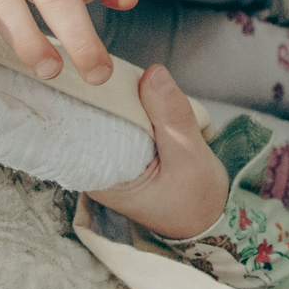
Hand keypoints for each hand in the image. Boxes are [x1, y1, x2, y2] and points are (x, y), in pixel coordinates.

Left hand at [92, 66, 229, 237]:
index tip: (98, 73)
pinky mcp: (123, 150)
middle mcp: (95, 168)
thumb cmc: (196, 199)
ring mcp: (108, 159)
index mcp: (99, 178)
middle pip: (90, 118)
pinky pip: (120, 120)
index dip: (88, 97)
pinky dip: (130, 105)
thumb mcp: (189, 156)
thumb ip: (171, 115)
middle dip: (104, 93)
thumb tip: (153, 73)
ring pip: (106, 115)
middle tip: (116, 70)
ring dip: (119, 97)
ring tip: (127, 78)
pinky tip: (136, 91)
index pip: (80, 128)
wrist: (208, 218)